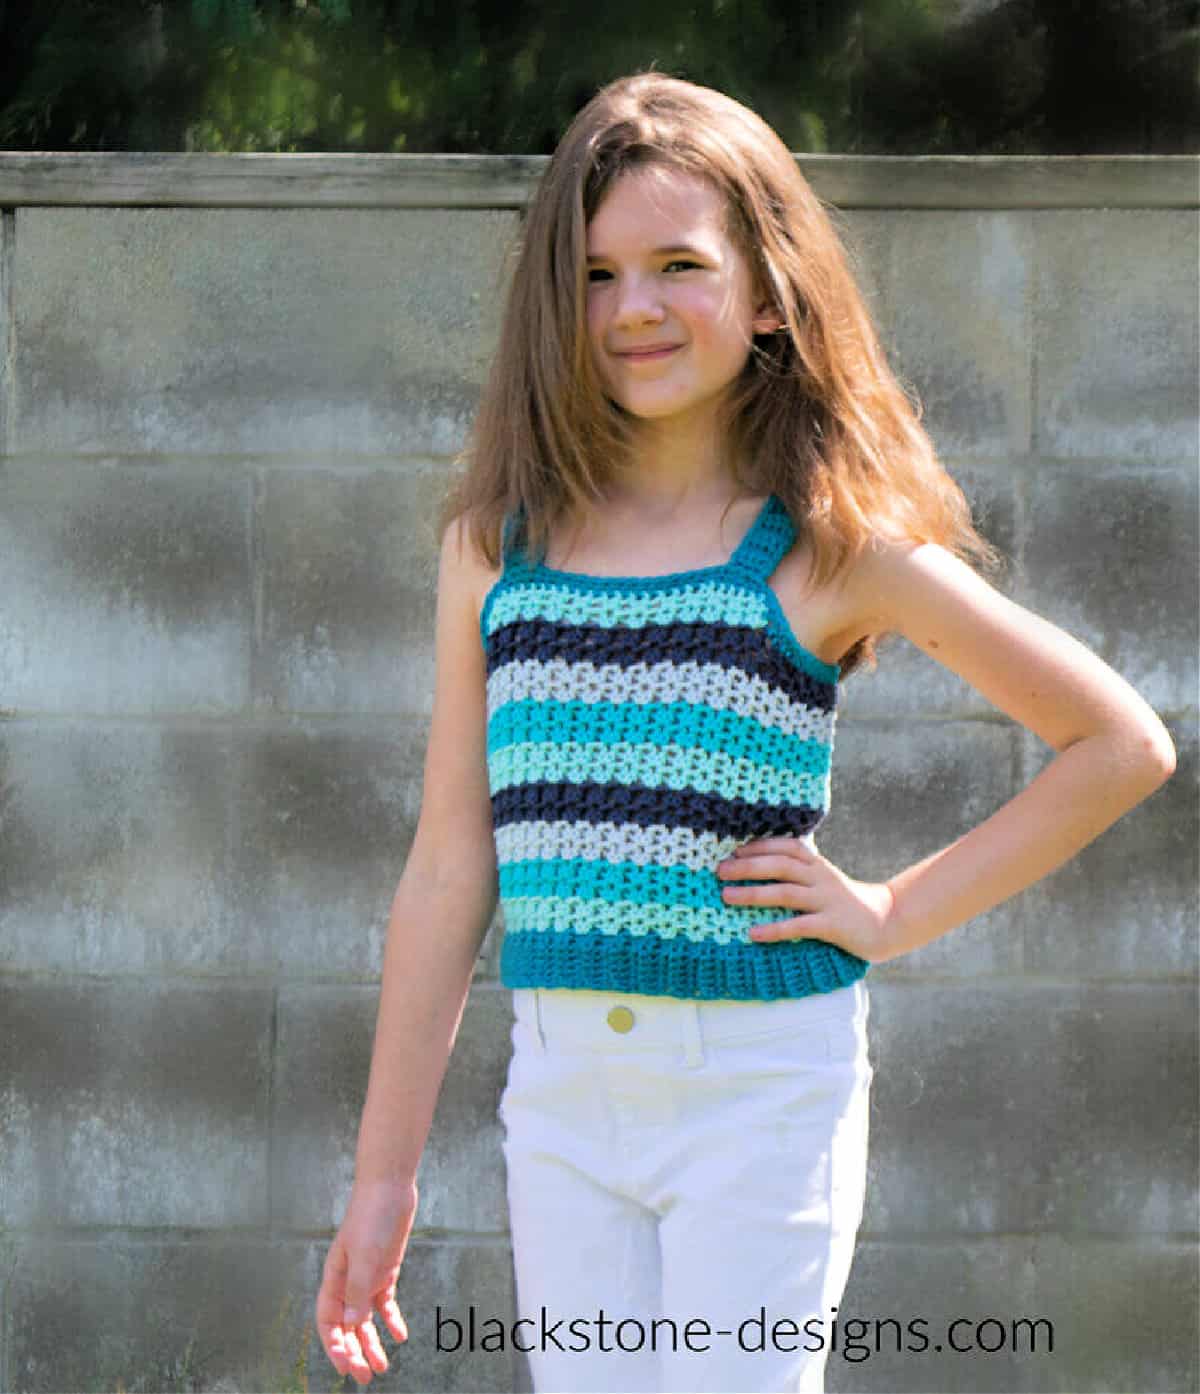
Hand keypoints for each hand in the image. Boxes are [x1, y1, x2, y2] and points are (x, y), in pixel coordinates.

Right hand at [316, 1177, 417, 1385]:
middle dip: (354, 1352)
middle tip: (367, 1377)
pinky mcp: (385, 1269)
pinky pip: (385, 1302)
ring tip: (383, 1367)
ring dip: (372, 1342)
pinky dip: (391, 1319)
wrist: (390, 1187)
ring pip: (365, 1318)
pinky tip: (400, 1335)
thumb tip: (353, 1324)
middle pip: (347, 1325)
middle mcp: (348, 1281)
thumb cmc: (372, 1217)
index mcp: (335, 1278)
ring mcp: (367, 1276)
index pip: (328, 1321)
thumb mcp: (366, 1255)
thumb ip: (359, 1289)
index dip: (334, 1346)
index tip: (346, 1368)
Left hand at [717, 837, 897, 962]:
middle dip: (748, 867)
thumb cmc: (844, 901)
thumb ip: (798, 870)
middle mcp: (821, 878)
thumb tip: (758, 864)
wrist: (885, 922)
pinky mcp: (832, 925)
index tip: (735, 850)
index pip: (787, 847)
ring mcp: (827, 901)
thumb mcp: (822, 879)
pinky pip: (799, 926)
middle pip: (780, 866)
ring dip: (753, 894)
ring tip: (726, 896)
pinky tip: (753, 933)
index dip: (760, 846)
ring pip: (785, 893)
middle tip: (720, 871)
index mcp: (817, 865)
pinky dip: (774, 929)